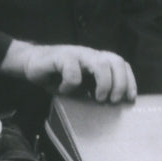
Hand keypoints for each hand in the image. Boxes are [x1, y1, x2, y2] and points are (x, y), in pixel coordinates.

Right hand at [0, 41, 136, 102]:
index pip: (122, 65)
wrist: (31, 63)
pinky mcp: (61, 56)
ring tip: (98, 98)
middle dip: (120, 83)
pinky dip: (70, 84)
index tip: (130, 99)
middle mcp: (91, 55)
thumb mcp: (80, 86)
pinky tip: (62, 90)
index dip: (129, 81)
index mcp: (99, 60)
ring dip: (104, 83)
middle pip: (116, 61)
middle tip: (113, 101)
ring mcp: (78, 54)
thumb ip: (94, 90)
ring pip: (100, 63)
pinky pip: (72, 69)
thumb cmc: (58, 77)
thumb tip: (112, 106)